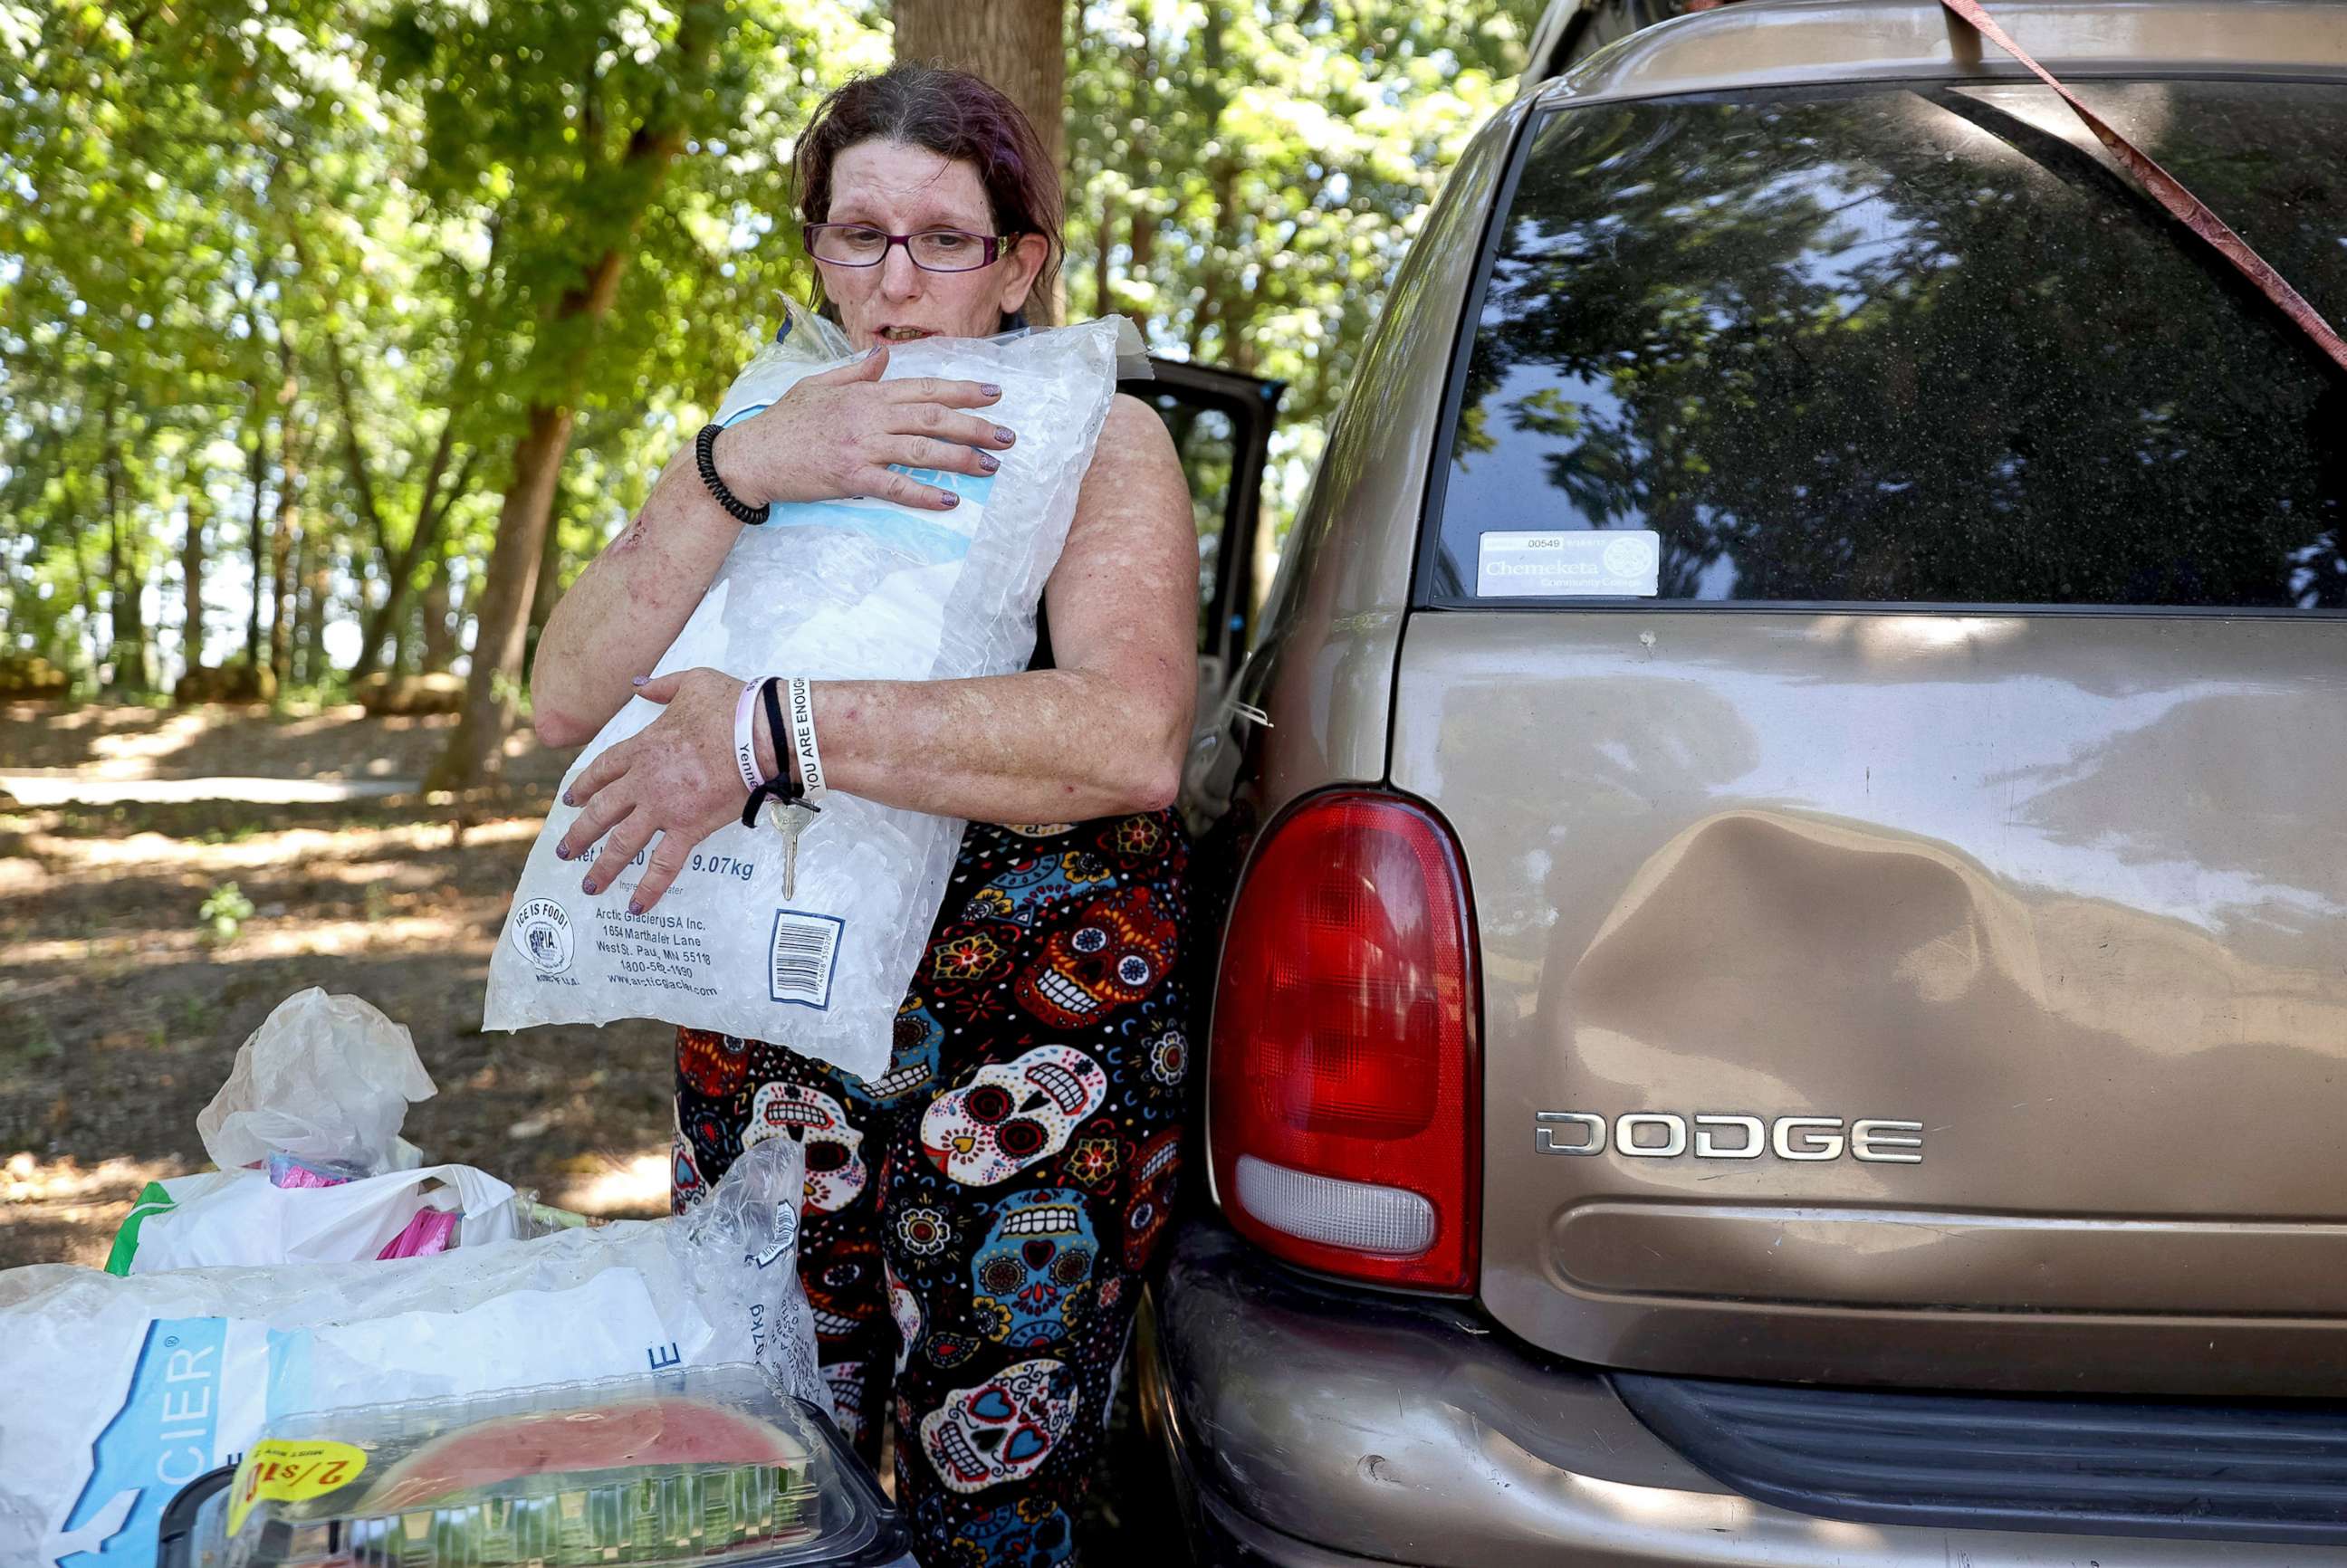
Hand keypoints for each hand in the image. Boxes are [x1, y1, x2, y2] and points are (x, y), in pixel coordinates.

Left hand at [555, 667, 762, 913]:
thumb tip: (640, 686)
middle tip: (565, 850)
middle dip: (580, 833)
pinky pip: (663, 865)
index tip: (569, 800)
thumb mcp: (691, 682)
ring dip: (602, 866)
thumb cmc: (730, 705)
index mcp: (642, 747)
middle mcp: (644, 781)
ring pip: (622, 843)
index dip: (584, 786)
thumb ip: (661, 687)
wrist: (759, 733)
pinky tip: (635, 907)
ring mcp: (663, 808)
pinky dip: (649, 888)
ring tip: (589, 885)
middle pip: (601, 811)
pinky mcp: (688, 829)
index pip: (602, 770)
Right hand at [712, 344, 1017, 512]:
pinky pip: (896, 486)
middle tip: (1008, 435)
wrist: (751, 456)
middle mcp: (868, 416)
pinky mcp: (851, 478)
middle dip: (975, 425)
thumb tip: (882, 355)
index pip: (923, 388)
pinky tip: (950, 500)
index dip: (962, 390)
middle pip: (933, 417)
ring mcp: (861, 447)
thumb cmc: (784, 422)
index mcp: (865, 393)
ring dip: (961, 458)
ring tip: (991, 466)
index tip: (993, 393)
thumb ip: (855, 372)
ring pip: (922, 450)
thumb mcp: (818, 384)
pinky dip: (925, 493)